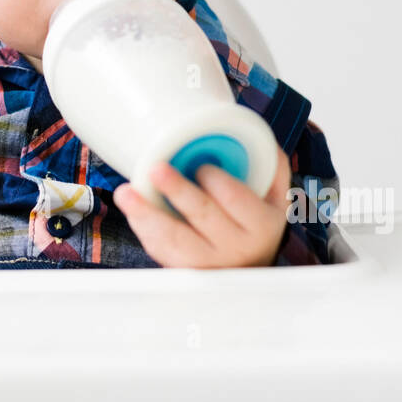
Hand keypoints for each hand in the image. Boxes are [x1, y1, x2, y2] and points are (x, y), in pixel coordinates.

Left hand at [112, 147, 289, 267]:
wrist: (248, 266)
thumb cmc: (255, 223)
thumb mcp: (275, 196)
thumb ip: (270, 164)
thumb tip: (252, 131)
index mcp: (261, 225)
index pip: (236, 198)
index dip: (216, 179)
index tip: (201, 166)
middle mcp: (236, 248)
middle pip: (203, 215)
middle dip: (178, 191)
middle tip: (156, 169)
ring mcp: (208, 263)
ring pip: (174, 240)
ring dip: (147, 214)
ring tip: (126, 193)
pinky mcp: (183, 270)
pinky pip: (160, 250)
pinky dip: (143, 228)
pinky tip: (132, 209)